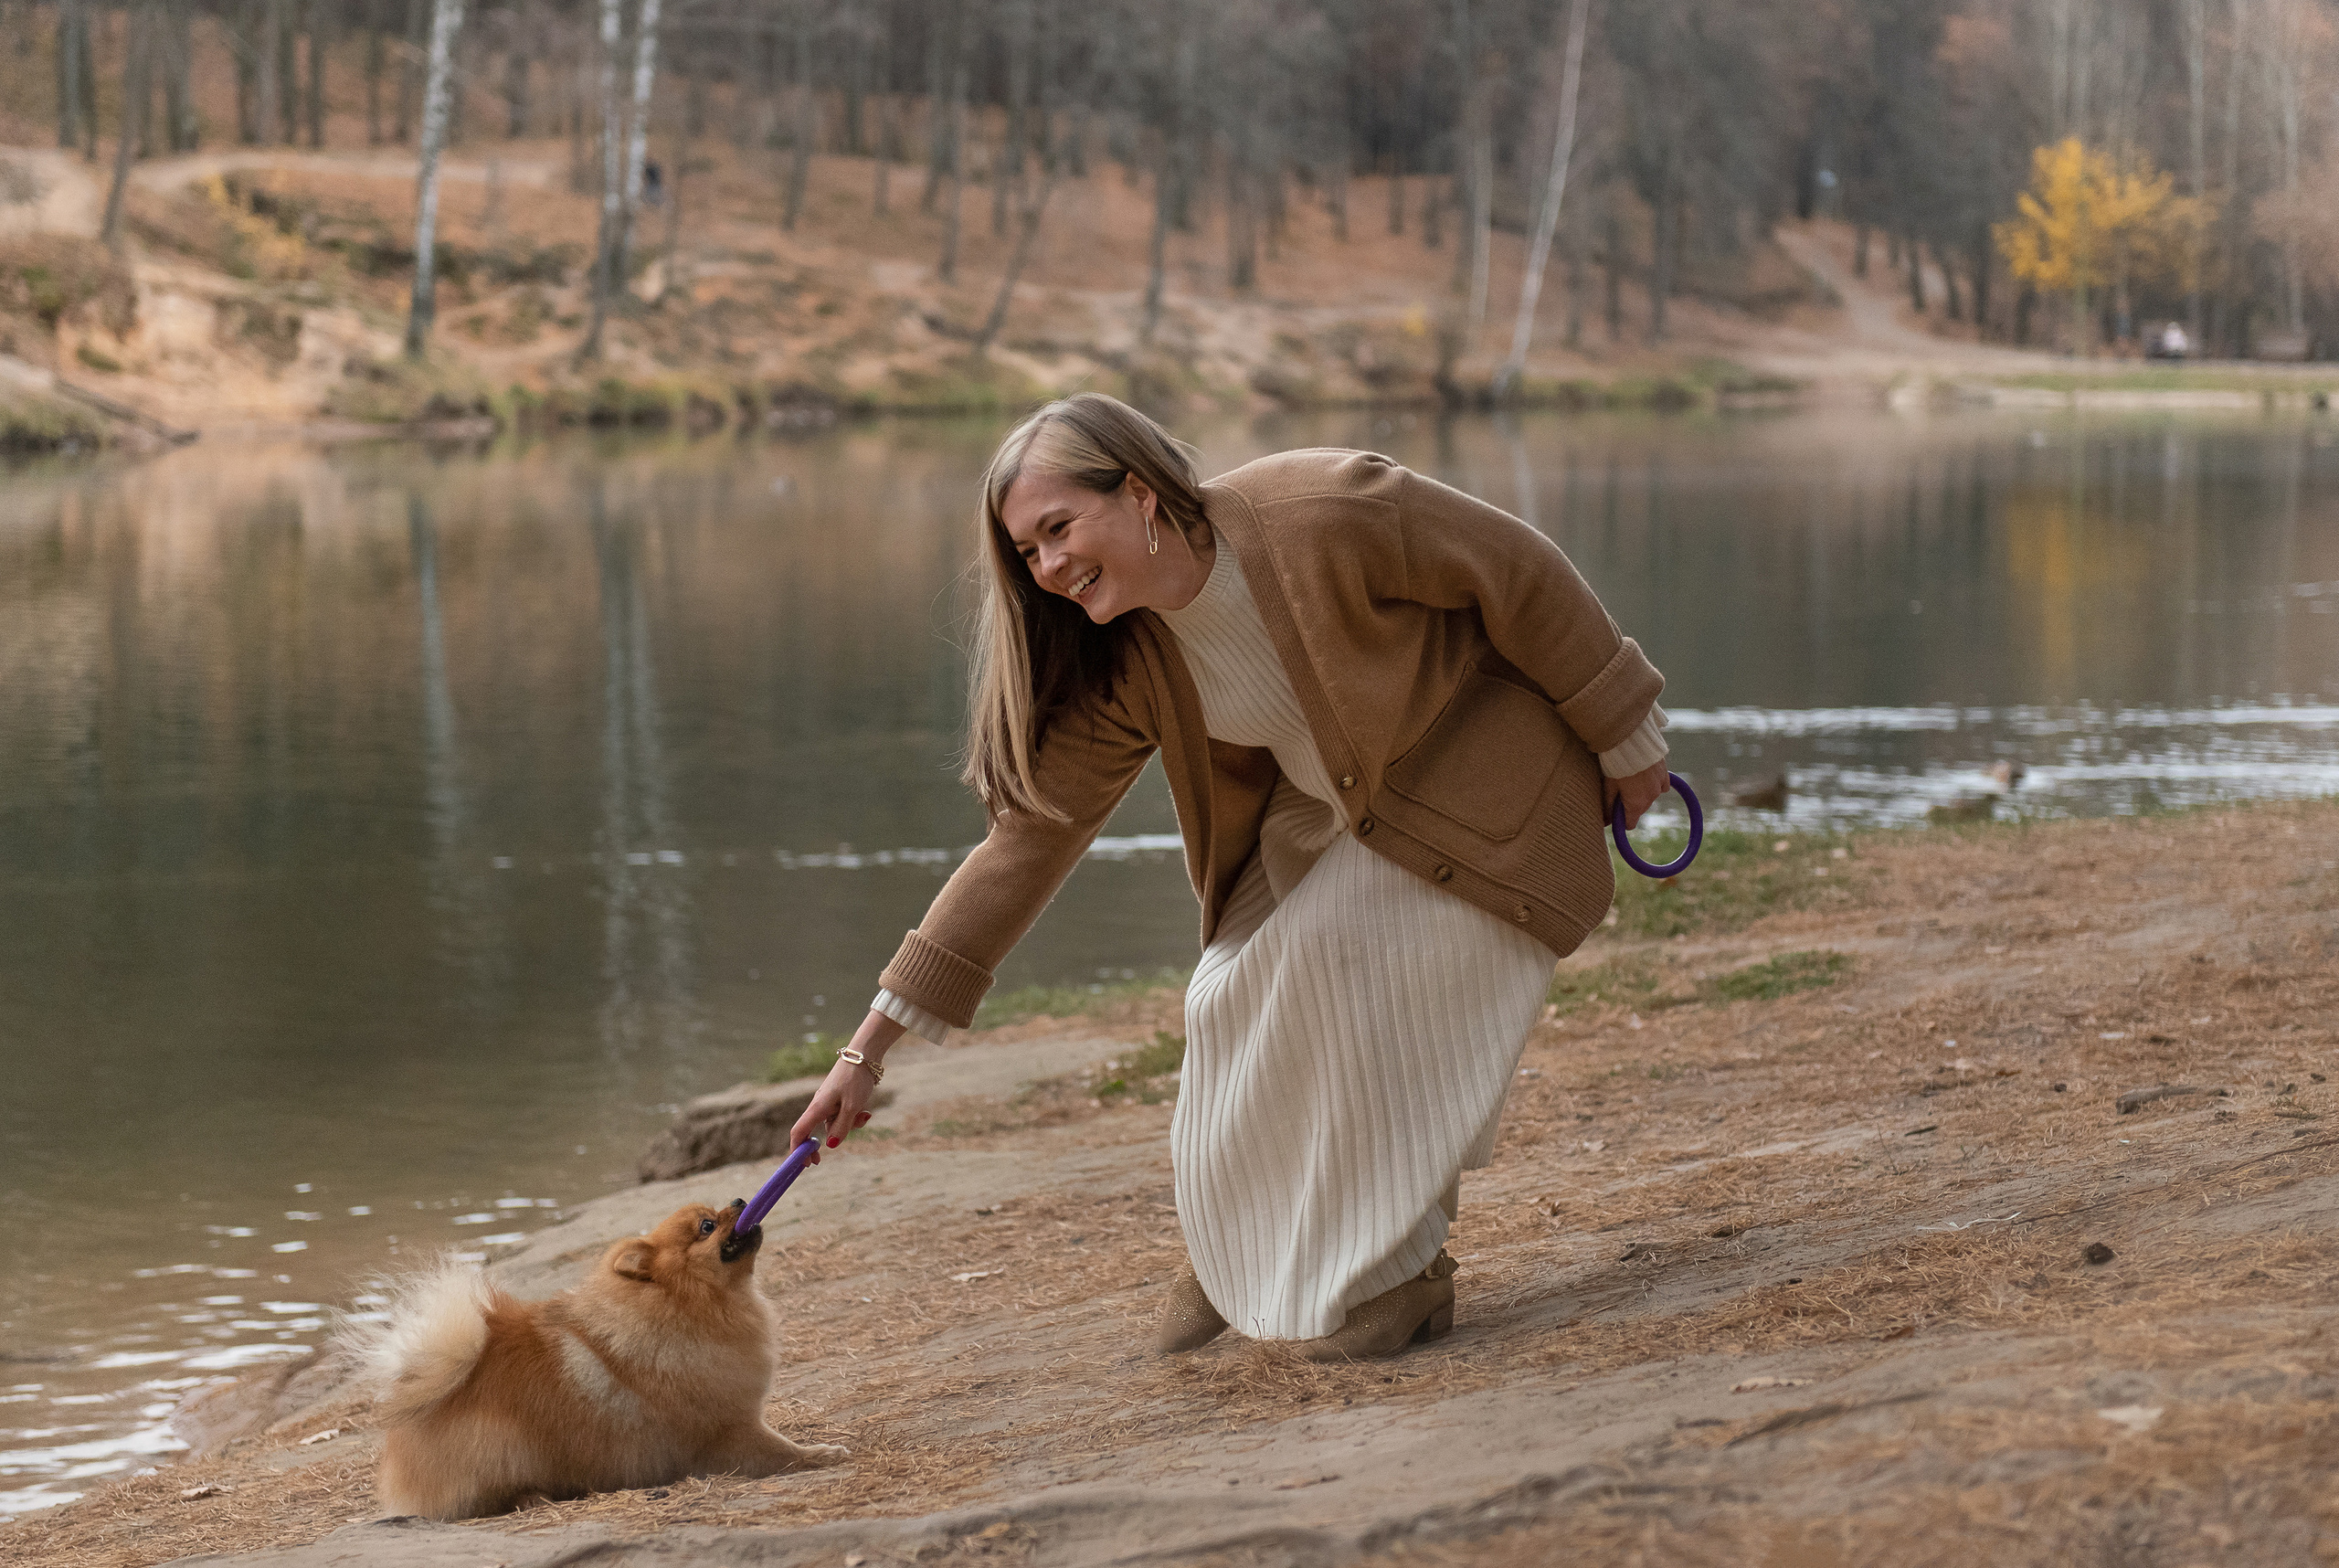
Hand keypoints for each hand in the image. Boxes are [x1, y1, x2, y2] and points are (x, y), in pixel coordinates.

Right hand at [787, 1010, 907, 1161]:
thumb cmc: (856, 1078)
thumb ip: (842, 1127)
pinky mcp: (840, 1098)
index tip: (802, 1165)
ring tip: (865, 1115)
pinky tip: (867, 1111)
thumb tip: (831, 1145)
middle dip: (821, 1144)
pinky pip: (843, 1115)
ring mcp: (829, 1102)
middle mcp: (820, 1105)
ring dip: (849, 1126)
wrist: (865, 1054)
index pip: (799, 1132)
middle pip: (814, 1131)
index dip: (797, 1150)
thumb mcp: (852, 1106)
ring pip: (834, 1124)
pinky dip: (854, 1117)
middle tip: (820, 1161)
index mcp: (818, 1107)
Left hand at [1602, 761, 1671, 830]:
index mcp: (1636, 804)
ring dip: (1642, 792)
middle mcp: (1651, 798)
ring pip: (1650, 797)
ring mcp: (1660, 786)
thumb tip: (1606, 823)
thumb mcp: (1608, 786)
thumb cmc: (1616, 764)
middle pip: (1640, 809)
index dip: (1621, 820)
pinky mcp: (1665, 775)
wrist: (1632, 741)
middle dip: (1630, 803)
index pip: (1630, 824)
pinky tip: (1644, 774)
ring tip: (1631, 777)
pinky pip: (1661, 786)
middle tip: (1619, 788)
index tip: (1615, 811)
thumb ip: (1608, 806)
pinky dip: (1653, 783)